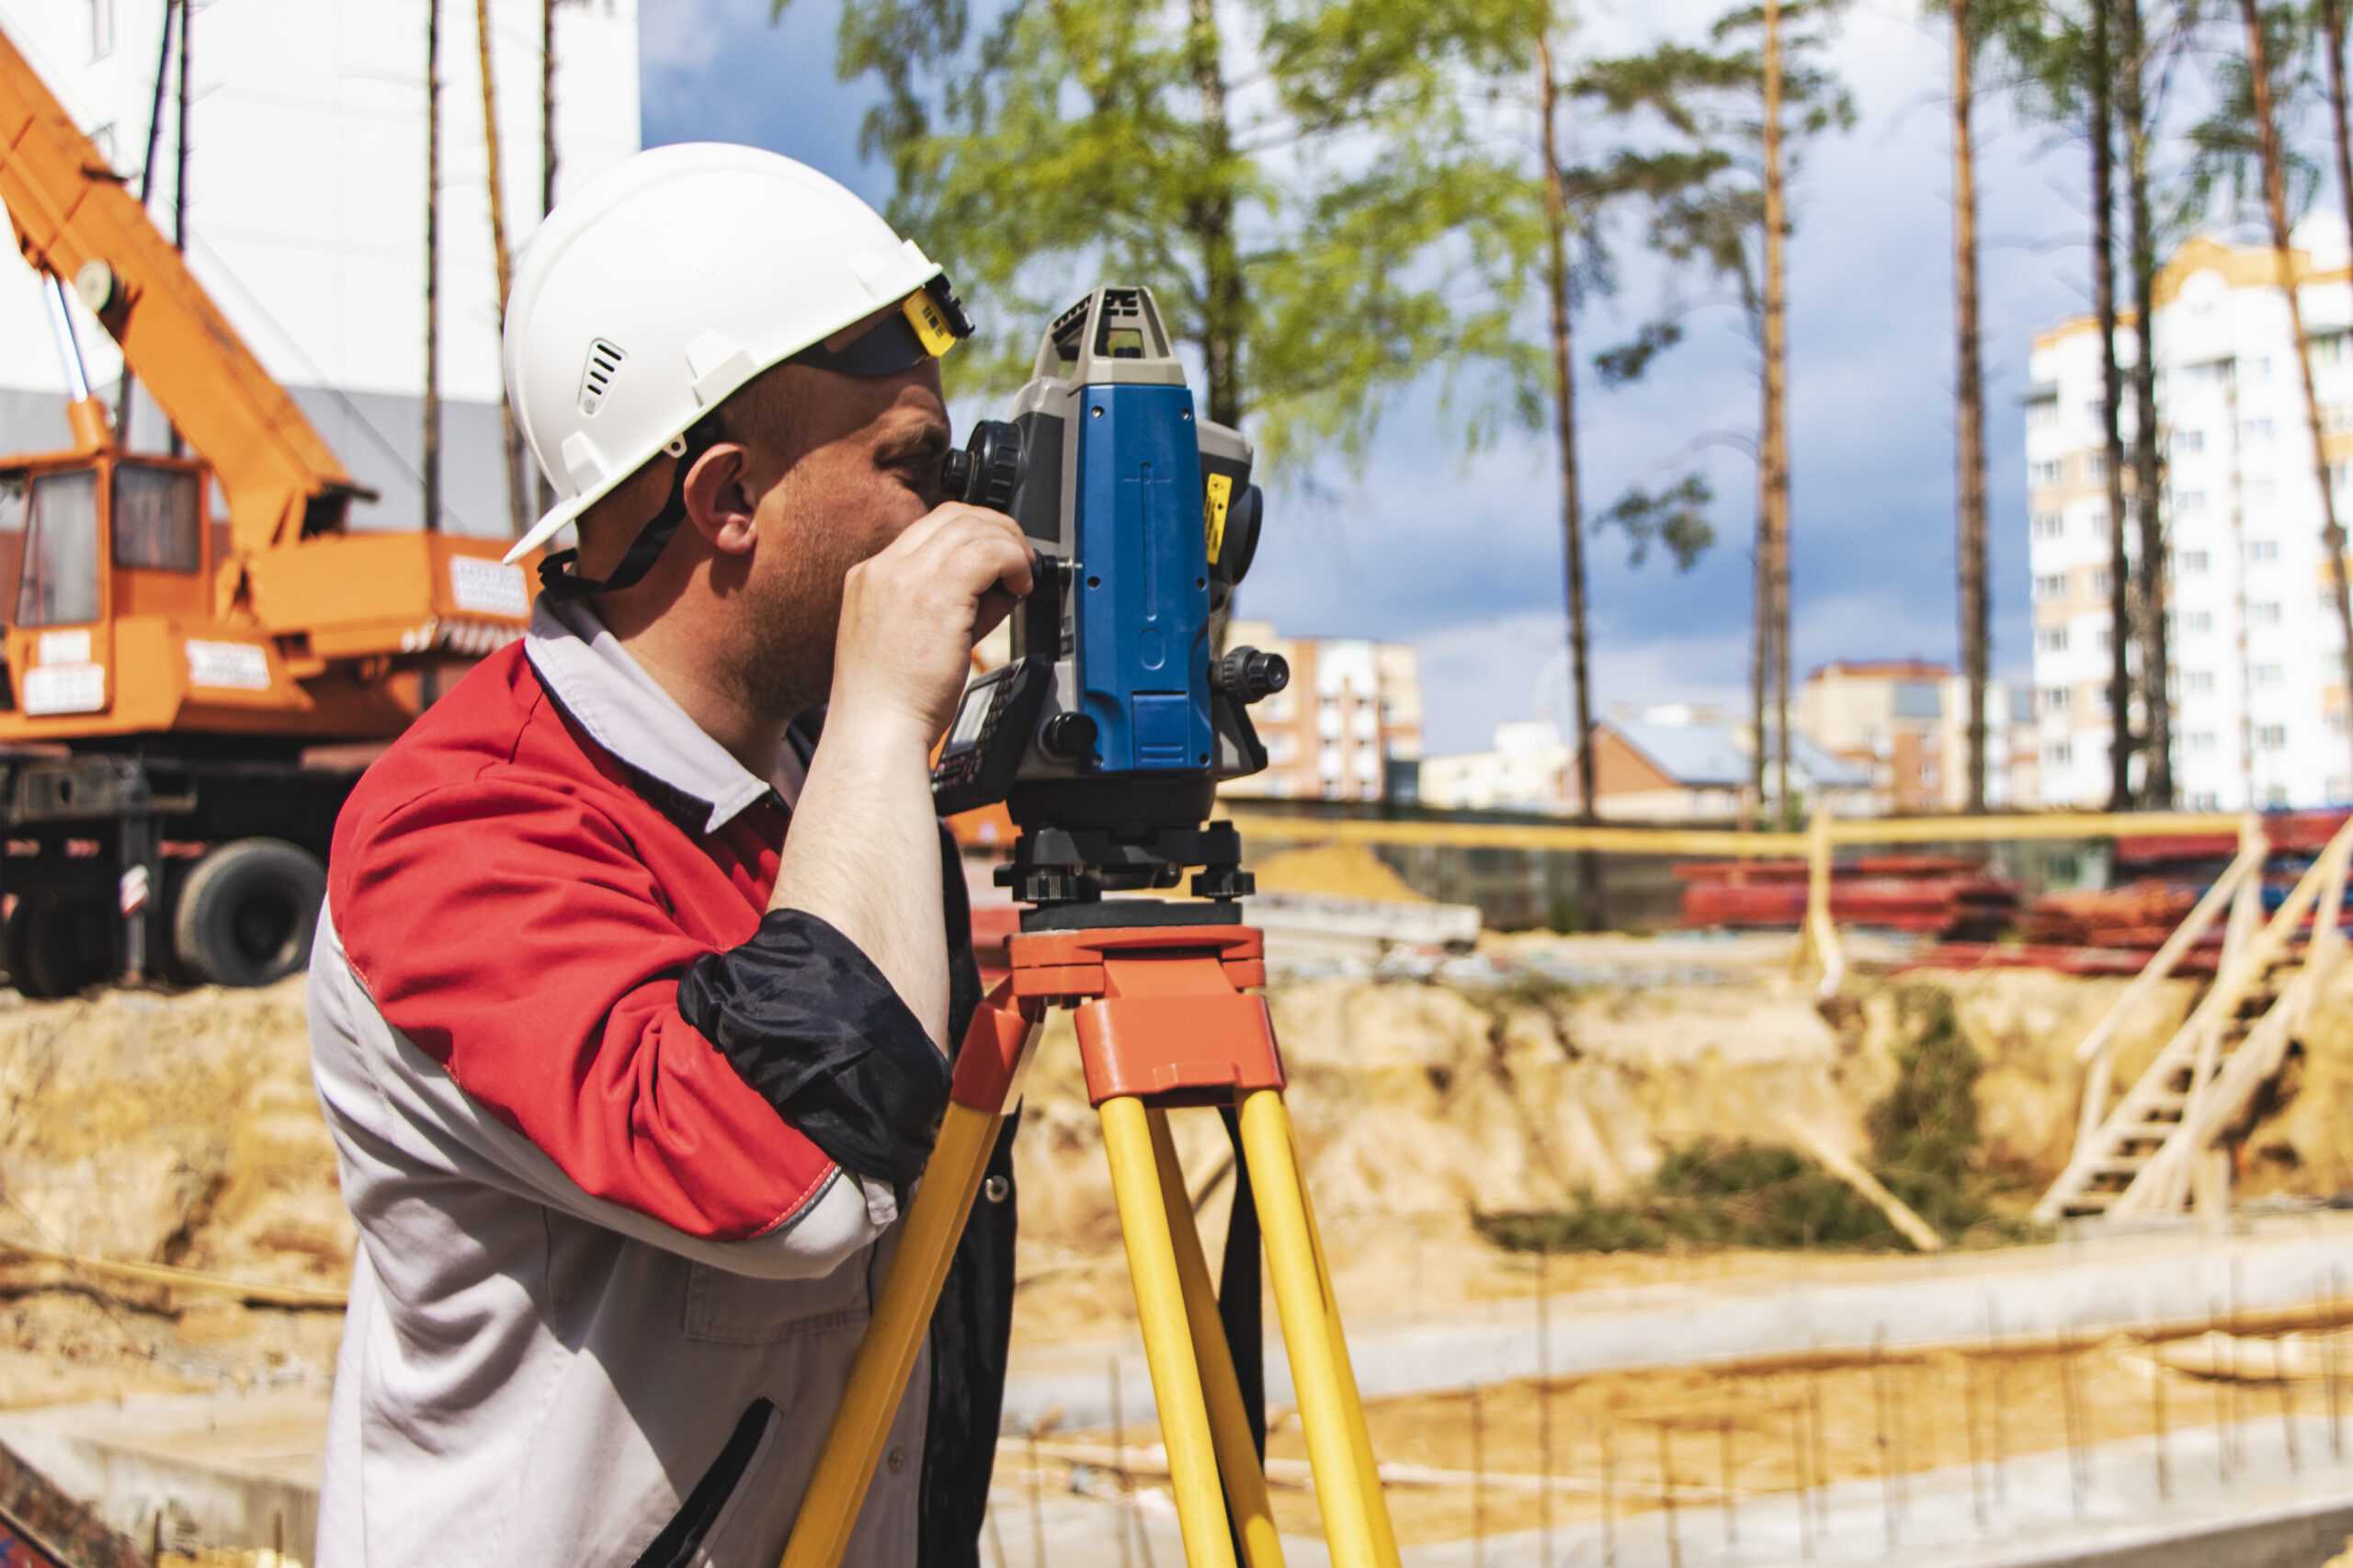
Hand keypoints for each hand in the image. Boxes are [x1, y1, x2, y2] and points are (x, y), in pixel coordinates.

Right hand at [830, 504, 1034, 746]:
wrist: (877, 730)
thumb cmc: (892, 700)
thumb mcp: (911, 638)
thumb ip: (950, 605)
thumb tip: (996, 588)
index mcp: (871, 577)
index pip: (929, 527)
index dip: (972, 532)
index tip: (995, 555)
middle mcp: (883, 569)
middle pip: (952, 516)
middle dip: (996, 529)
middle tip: (1019, 558)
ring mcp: (905, 578)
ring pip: (971, 527)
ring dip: (1008, 544)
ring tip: (1022, 574)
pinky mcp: (935, 595)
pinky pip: (988, 552)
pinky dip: (1013, 560)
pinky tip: (1021, 585)